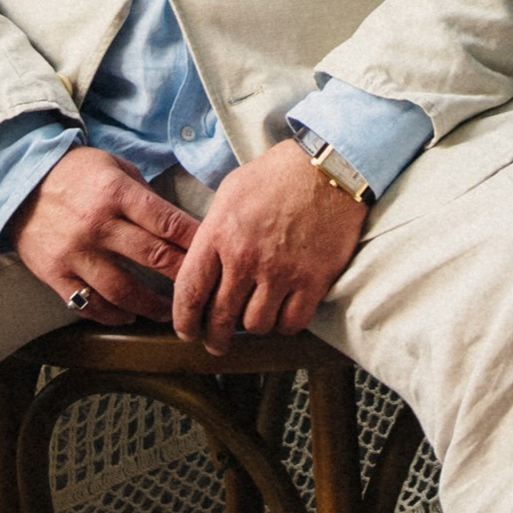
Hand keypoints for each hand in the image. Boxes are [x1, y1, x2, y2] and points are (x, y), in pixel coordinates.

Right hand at [7, 146, 198, 326]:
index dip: (195, 240)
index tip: (215, 253)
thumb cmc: (73, 173)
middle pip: (153, 257)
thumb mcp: (113, 166)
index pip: (166, 221)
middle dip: (185, 275)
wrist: (16, 183)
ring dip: (153, 306)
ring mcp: (75, 252)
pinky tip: (129, 316)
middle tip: (206, 289)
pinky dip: (112, 315)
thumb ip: (143, 195)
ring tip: (172, 312)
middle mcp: (98, 224)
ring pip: (123, 290)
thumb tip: (177, 224)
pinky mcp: (55, 273)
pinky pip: (89, 304)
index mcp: (116, 192)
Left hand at [172, 140, 366, 352]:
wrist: (328, 168)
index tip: (187, 331)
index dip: (184, 320)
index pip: (190, 292)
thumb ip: (212, 232)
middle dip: (214, 337)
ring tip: (254, 317)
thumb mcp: (230, 194)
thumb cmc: (277, 176)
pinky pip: (292, 323)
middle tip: (215, 343)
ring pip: (256, 325)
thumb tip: (200, 264)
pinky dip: (285, 324)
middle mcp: (246, 258)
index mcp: (219, 234)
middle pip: (221, 317)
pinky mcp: (313, 281)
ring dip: (253, 325)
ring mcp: (281, 272)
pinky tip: (282, 313)